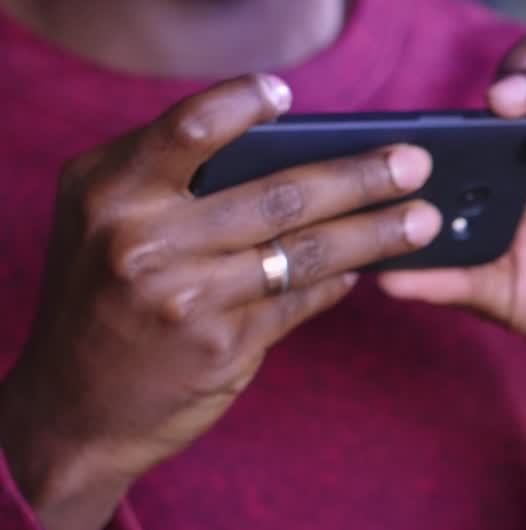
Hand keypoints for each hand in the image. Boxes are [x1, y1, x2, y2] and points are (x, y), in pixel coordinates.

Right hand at [0, 74, 440, 529]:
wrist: (74, 410)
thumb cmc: (102, 303)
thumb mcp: (108, 228)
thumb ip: (171, 187)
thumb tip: (288, 157)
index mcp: (110, 192)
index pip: (188, 131)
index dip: (241, 105)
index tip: (286, 94)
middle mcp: (142, 239)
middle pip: (278, 194)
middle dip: (361, 178)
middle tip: (417, 164)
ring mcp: (185, 296)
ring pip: (303, 251)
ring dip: (375, 235)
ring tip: (423, 221)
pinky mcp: (220, 346)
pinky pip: (297, 301)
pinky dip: (335, 284)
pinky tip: (364, 272)